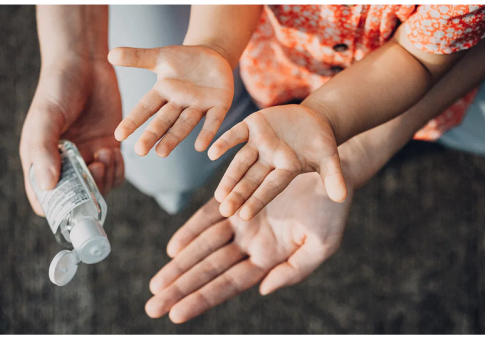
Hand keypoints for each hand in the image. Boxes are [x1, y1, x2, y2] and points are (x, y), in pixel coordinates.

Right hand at [19, 58, 123, 215]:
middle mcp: (63, 164)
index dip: (56, 209)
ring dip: (106, 179)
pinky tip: (114, 151)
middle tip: (96, 168)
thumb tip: (47, 186)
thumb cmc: (57, 88)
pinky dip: (118, 170)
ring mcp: (87, 158)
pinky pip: (115, 174)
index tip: (73, 202)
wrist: (85, 64)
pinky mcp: (107, 148)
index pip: (44, 200)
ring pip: (99, 189)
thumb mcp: (46, 117)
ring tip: (105, 154)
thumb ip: (45, 150)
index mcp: (40, 160)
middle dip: (89, 192)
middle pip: (76, 199)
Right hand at [108, 45, 233, 156]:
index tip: (119, 135)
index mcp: (163, 93)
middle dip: (152, 135)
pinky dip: (207, 133)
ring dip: (174, 138)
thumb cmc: (183, 60)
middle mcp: (179, 104)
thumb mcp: (160, 57)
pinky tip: (201, 147)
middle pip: (164, 121)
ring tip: (161, 153)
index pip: (146, 108)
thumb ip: (137, 57)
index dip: (133, 120)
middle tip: (140, 151)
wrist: (213, 57)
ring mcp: (199, 106)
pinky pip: (213, 121)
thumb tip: (110, 54)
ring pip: (185, 124)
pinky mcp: (219, 105)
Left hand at [145, 173, 353, 322]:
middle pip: (209, 270)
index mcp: (268, 259)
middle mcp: (250, 243)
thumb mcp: (322, 245)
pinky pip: (208, 216)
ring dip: (179, 264)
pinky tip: (173, 248)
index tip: (176, 313)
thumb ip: (294, 270)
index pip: (229, 284)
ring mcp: (240, 220)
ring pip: (203, 246)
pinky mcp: (235, 196)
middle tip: (153, 305)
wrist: (331, 171)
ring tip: (156, 284)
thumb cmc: (332, 210)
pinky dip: (190, 231)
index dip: (202, 298)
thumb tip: (263, 289)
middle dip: (181, 287)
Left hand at [208, 104, 346, 219]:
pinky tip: (211, 153)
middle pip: (251, 180)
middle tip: (224, 210)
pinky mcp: (252, 126)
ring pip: (240, 162)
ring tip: (218, 194)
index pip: (270, 188)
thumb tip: (341, 197)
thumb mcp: (330, 160)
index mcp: (285, 171)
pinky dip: (224, 142)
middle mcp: (268, 160)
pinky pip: (235, 135)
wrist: (314, 119)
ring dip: (229, 177)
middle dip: (238, 194)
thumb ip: (333, 177)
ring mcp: (259, 144)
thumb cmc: (322, 144)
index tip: (244, 215)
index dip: (258, 200)